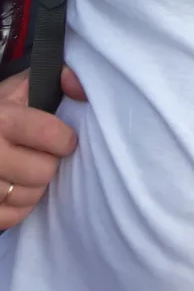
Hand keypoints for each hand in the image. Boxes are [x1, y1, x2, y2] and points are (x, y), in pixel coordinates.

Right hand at [0, 67, 85, 229]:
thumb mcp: (17, 89)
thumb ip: (53, 79)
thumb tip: (82, 88)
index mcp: (1, 119)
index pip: (50, 134)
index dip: (65, 139)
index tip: (65, 139)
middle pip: (44, 171)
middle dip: (48, 163)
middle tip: (39, 154)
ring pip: (31, 196)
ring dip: (34, 186)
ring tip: (24, 170)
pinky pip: (14, 217)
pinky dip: (19, 206)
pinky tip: (13, 187)